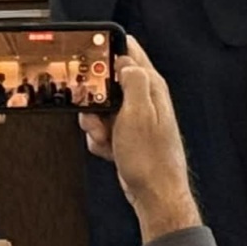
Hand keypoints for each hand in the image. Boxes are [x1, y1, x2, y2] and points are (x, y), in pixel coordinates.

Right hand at [79, 37, 200, 242]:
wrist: (154, 194)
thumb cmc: (151, 158)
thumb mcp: (139, 112)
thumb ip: (133, 80)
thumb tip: (125, 59)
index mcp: (150, 87)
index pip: (130, 52)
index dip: (108, 51)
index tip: (91, 60)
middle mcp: (144, 100)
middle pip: (108, 83)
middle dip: (95, 98)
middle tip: (96, 112)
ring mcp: (135, 118)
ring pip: (101, 108)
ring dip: (95, 123)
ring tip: (104, 136)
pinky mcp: (126, 135)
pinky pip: (102, 128)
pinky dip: (100, 139)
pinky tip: (109, 148)